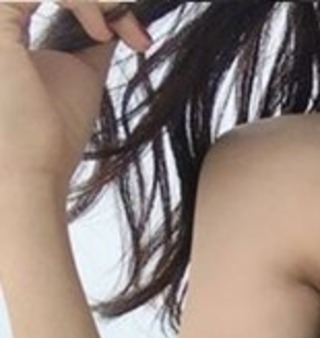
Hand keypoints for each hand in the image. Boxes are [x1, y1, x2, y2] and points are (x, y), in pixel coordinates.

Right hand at [0, 2, 152, 193]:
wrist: (31, 169)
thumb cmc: (51, 132)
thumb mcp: (80, 71)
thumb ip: (91, 37)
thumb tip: (116, 15)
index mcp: (6, 21)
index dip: (99, 3)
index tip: (137, 38)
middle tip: (133, 30)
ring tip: (112, 34)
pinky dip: (82, 0)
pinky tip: (101, 34)